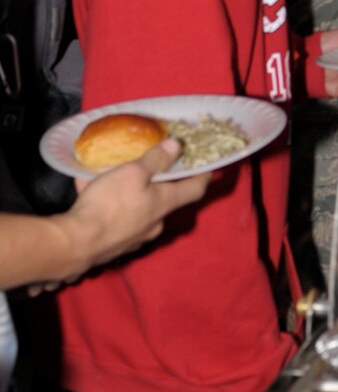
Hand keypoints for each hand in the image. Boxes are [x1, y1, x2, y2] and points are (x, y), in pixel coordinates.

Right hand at [65, 142, 210, 280]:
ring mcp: (135, 237)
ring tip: (105, 175)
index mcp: (164, 204)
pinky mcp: (114, 245)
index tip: (208, 165)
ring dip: (124, 190)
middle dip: (155, 181)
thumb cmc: (109, 205)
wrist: (75, 245)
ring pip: (135, 207)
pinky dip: (106, 203)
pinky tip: (86, 190)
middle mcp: (155, 224)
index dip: (203, 174)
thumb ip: (156, 159)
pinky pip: (115, 217)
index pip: (195, 188)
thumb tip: (177, 146)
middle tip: (145, 165)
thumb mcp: (133, 173)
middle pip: (163, 198)